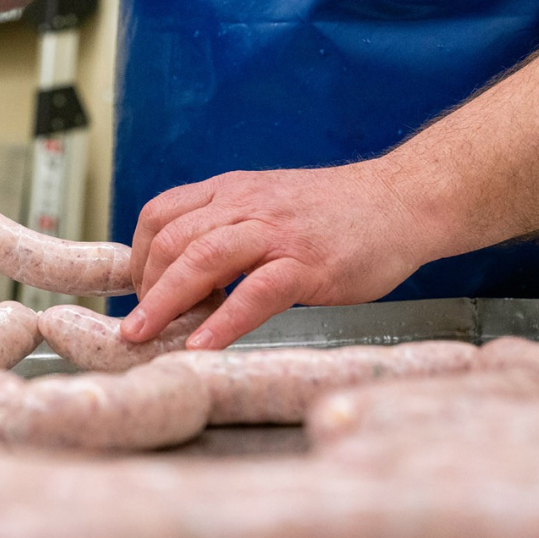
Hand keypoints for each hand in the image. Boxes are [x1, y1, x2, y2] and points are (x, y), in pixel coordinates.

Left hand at [120, 161, 433, 349]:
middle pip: (173, 239)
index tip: (138, 290)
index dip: (140, 255)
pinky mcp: (309, 265)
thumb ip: (231, 230)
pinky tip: (203, 346)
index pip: (162, 213)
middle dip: (144, 286)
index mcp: (233, 191)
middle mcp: (247, 206)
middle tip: (135, 326)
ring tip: (146, 336)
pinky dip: (224, 322)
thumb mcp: (271, 205)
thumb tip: (189, 277)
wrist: (404, 199)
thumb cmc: (338, 213)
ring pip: (203, 259)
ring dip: (165, 302)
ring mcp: (277, 234)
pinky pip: (256, 293)